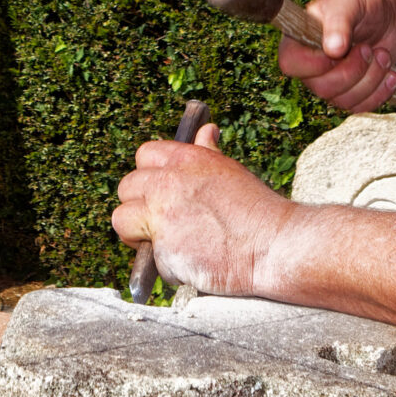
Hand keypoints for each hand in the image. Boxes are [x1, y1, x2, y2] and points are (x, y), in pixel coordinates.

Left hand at [110, 123, 289, 296]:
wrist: (274, 245)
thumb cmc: (256, 210)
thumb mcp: (230, 171)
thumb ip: (207, 152)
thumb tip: (206, 129)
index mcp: (185, 159)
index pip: (144, 155)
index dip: (148, 175)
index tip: (158, 191)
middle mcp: (168, 182)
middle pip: (126, 188)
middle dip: (138, 206)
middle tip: (159, 223)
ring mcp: (162, 215)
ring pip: (121, 221)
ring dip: (137, 235)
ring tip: (165, 245)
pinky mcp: (163, 249)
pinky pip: (149, 258)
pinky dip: (167, 266)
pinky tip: (192, 263)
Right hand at [281, 0, 395, 112]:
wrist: (389, 13)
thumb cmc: (362, 3)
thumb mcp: (349, 4)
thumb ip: (339, 23)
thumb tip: (332, 49)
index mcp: (299, 40)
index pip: (291, 64)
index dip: (315, 64)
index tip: (339, 50)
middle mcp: (311, 66)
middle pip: (322, 88)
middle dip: (353, 70)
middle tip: (368, 48)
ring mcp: (332, 82)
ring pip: (345, 100)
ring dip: (371, 79)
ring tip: (383, 54)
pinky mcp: (353, 93)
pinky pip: (362, 107)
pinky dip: (381, 91)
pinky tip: (392, 73)